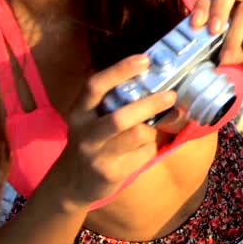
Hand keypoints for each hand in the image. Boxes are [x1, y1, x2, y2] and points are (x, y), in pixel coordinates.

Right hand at [51, 54, 177, 207]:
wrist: (71, 184)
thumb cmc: (91, 142)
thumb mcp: (93, 120)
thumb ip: (118, 103)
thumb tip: (162, 90)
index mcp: (79, 111)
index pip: (95, 86)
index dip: (120, 70)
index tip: (145, 59)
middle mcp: (84, 133)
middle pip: (120, 117)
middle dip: (150, 105)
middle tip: (171, 95)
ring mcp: (97, 155)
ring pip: (138, 135)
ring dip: (152, 130)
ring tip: (151, 129)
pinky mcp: (111, 174)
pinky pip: (144, 154)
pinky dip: (150, 148)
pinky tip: (141, 150)